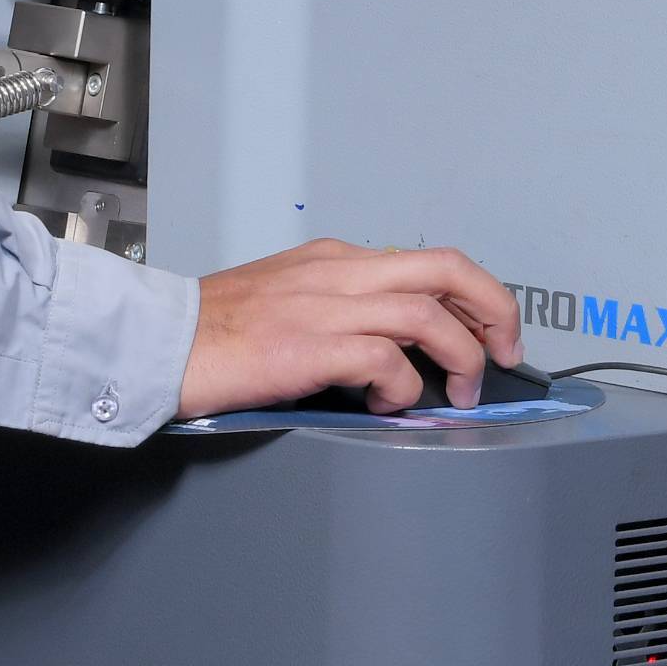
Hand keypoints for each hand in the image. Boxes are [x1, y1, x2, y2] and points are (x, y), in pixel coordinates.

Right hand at [176, 237, 521, 418]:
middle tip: (507, 355)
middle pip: (447, 269)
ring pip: (428, 315)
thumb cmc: (215, 332)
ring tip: (460, 395)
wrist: (159, 342)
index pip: (429, 261)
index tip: (493, 331)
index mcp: (333, 260)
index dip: (477, 295)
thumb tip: (397, 352)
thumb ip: (340, 311)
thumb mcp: (288, 300)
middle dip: (495, 311)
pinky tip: (388, 405)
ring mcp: (325, 306)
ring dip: (461, 358)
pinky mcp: (311, 346)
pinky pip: (386, 361)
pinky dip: (403, 388)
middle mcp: (338, 273)